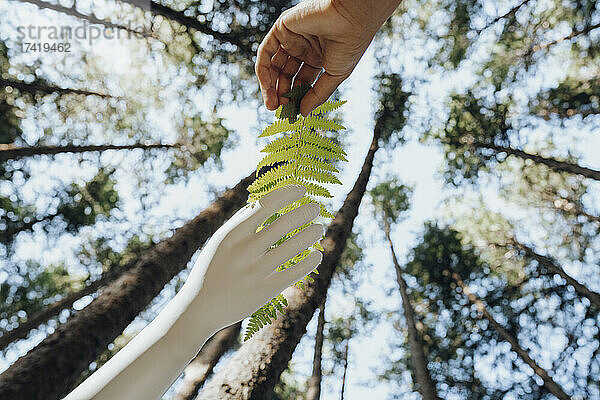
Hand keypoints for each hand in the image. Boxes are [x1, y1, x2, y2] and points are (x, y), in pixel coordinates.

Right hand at [63, 185, 322, 399]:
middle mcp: (245, 250)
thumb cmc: (212, 269)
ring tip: (319, 227)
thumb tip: (263, 201)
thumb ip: (240, 222)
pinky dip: (310, 261)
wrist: (199, 308)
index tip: (302, 189)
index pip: (266, 204)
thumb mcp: (219, 241)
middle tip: (316, 207)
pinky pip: (294, 272)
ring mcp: (255, 271)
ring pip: (294, 246)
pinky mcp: (265, 291)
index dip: (288, 194)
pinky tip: (317, 255)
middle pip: (284, 223)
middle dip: (305, 211)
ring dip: (312, 233)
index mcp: (232, 233)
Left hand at [255, 0, 400, 114]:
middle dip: (281, 94)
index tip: (292, 114)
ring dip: (269, 86)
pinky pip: (266, 52)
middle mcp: (303, 48)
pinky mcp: (282, 28)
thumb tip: (302, 113)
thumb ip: (317, 95)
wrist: (352, 18)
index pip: (301, 81)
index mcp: (318, 58)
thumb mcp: (334, 76)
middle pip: (286, 75)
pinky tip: (267, 87)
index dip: (296, 98)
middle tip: (279, 111)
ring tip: (272, 105)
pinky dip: (263, 71)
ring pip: (274, 65)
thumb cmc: (349, 45)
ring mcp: (292, 38)